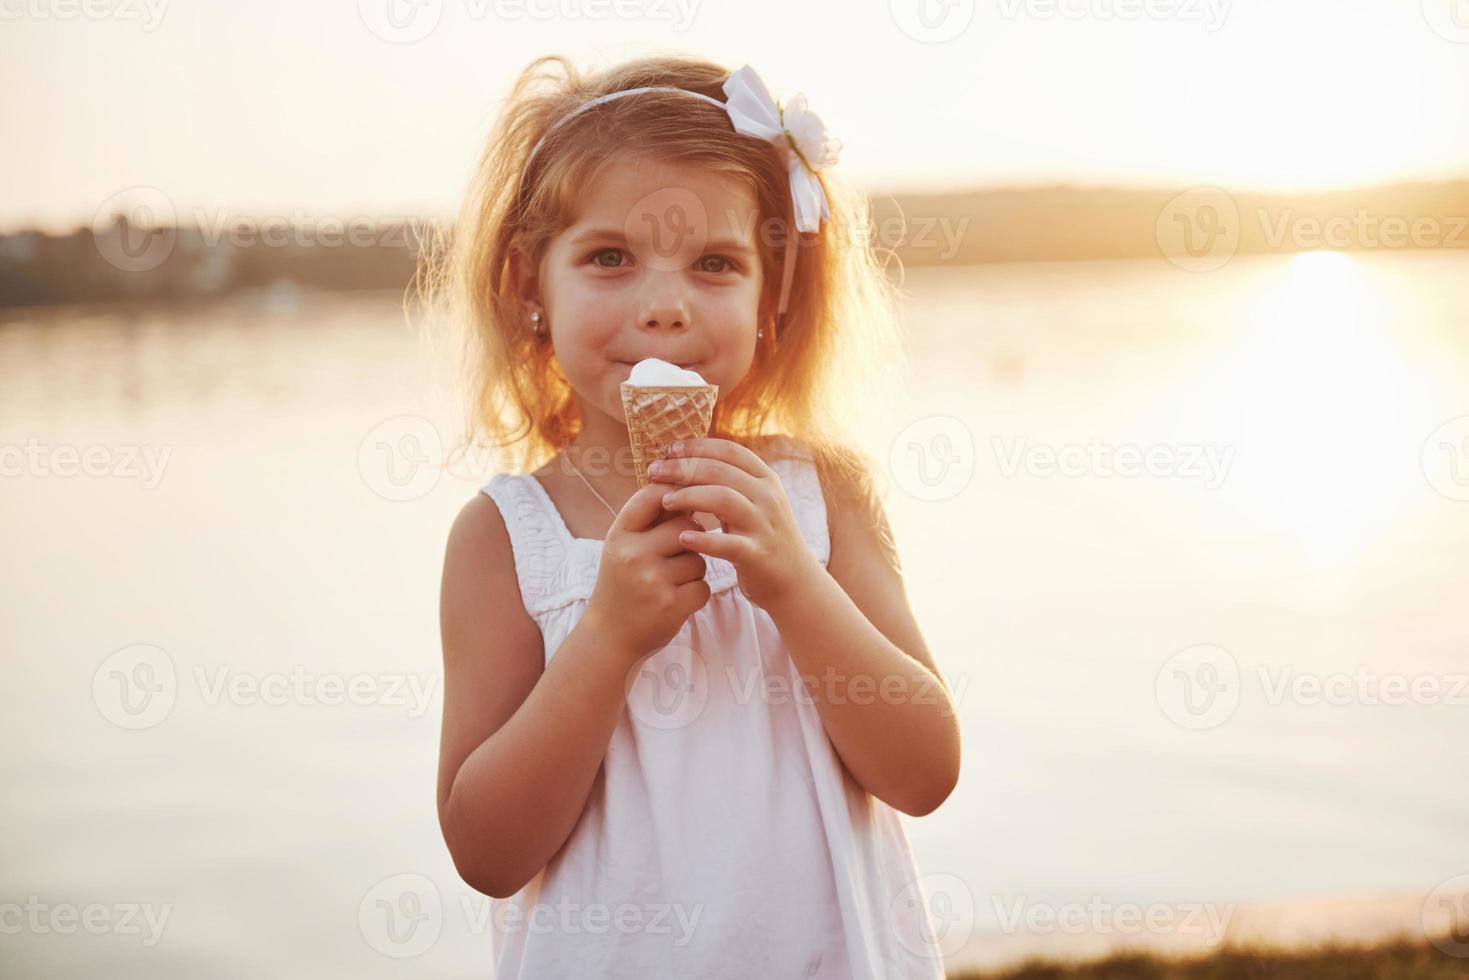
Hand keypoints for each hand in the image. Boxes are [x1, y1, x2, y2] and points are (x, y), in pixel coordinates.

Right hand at [584, 483, 710, 662]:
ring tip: (672, 580)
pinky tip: (677, 599)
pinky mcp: (671, 606)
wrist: (609, 635)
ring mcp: (652, 581)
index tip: (684, 502)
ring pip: (699, 557)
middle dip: (691, 537)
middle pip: (686, 525)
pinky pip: (703, 586)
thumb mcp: (623, 545)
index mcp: (620, 535)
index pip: (653, 496)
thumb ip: (650, 519)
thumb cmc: (623, 582)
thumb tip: (691, 484)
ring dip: (694, 569)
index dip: (675, 493)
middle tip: (676, 553)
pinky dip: (696, 593)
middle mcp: (633, 554)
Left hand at [649, 438, 819, 609]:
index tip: (669, 450)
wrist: (795, 583)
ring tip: (665, 502)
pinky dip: (703, 540)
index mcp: (766, 480)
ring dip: (689, 496)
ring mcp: (765, 526)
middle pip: (720, 471)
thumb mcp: (753, 504)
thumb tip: (687, 463)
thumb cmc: (762, 540)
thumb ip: (729, 485)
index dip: (697, 446)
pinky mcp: (758, 555)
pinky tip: (682, 538)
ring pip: (723, 499)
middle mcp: (768, 497)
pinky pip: (728, 544)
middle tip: (654, 473)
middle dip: (682, 468)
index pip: (729, 450)